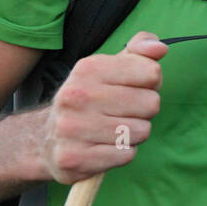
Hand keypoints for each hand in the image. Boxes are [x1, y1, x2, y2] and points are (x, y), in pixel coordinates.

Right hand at [40, 31, 166, 183]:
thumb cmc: (91, 100)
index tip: (133, 88)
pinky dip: (122, 153)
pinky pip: (126, 155)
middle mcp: (76, 96)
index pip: (152, 73)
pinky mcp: (73, 158)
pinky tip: (103, 147)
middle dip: (144, 111)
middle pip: (151, 104)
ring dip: (134, 134)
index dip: (151, 84)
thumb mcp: (111, 69)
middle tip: (122, 113)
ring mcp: (71, 128)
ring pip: (141, 131)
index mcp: (88, 68)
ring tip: (112, 130)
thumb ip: (139, 51)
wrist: (46, 139)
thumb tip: (160, 47)